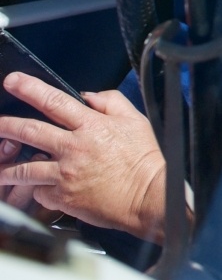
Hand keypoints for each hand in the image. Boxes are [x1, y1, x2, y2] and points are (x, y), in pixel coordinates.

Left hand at [0, 73, 166, 240]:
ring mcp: (65, 174)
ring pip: (24, 168)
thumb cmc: (146, 161)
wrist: (149, 196)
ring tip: (0, 168)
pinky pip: (38, 192)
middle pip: (29, 132)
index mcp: (92, 126)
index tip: (14, 81)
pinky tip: (33, 189)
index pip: (54, 101)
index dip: (30, 88)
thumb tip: (89, 97)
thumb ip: (111, 102)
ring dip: (6, 167)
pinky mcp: (63, 198)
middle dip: (5, 125)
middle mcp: (75, 148)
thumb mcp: (136, 121)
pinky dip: (35, 189)